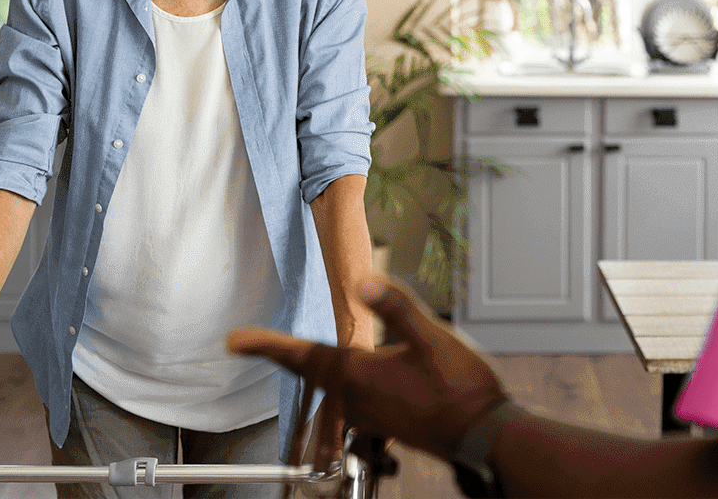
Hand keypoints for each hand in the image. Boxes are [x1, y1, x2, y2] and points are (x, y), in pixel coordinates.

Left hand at [228, 276, 508, 466]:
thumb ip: (395, 307)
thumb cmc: (460, 389)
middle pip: (310, 373)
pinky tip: (356, 375)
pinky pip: (350, 400)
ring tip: (296, 355)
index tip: (234, 340)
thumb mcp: (429, 337)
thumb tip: (361, 281)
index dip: (266, 345)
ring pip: (330, 389)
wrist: (483, 435)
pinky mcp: (385, 422)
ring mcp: (370, 415)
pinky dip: (340, 385)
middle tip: (249, 342)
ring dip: (313, 371)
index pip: (303, 356)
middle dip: (282, 355)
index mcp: (360, 374)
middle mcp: (357, 398)